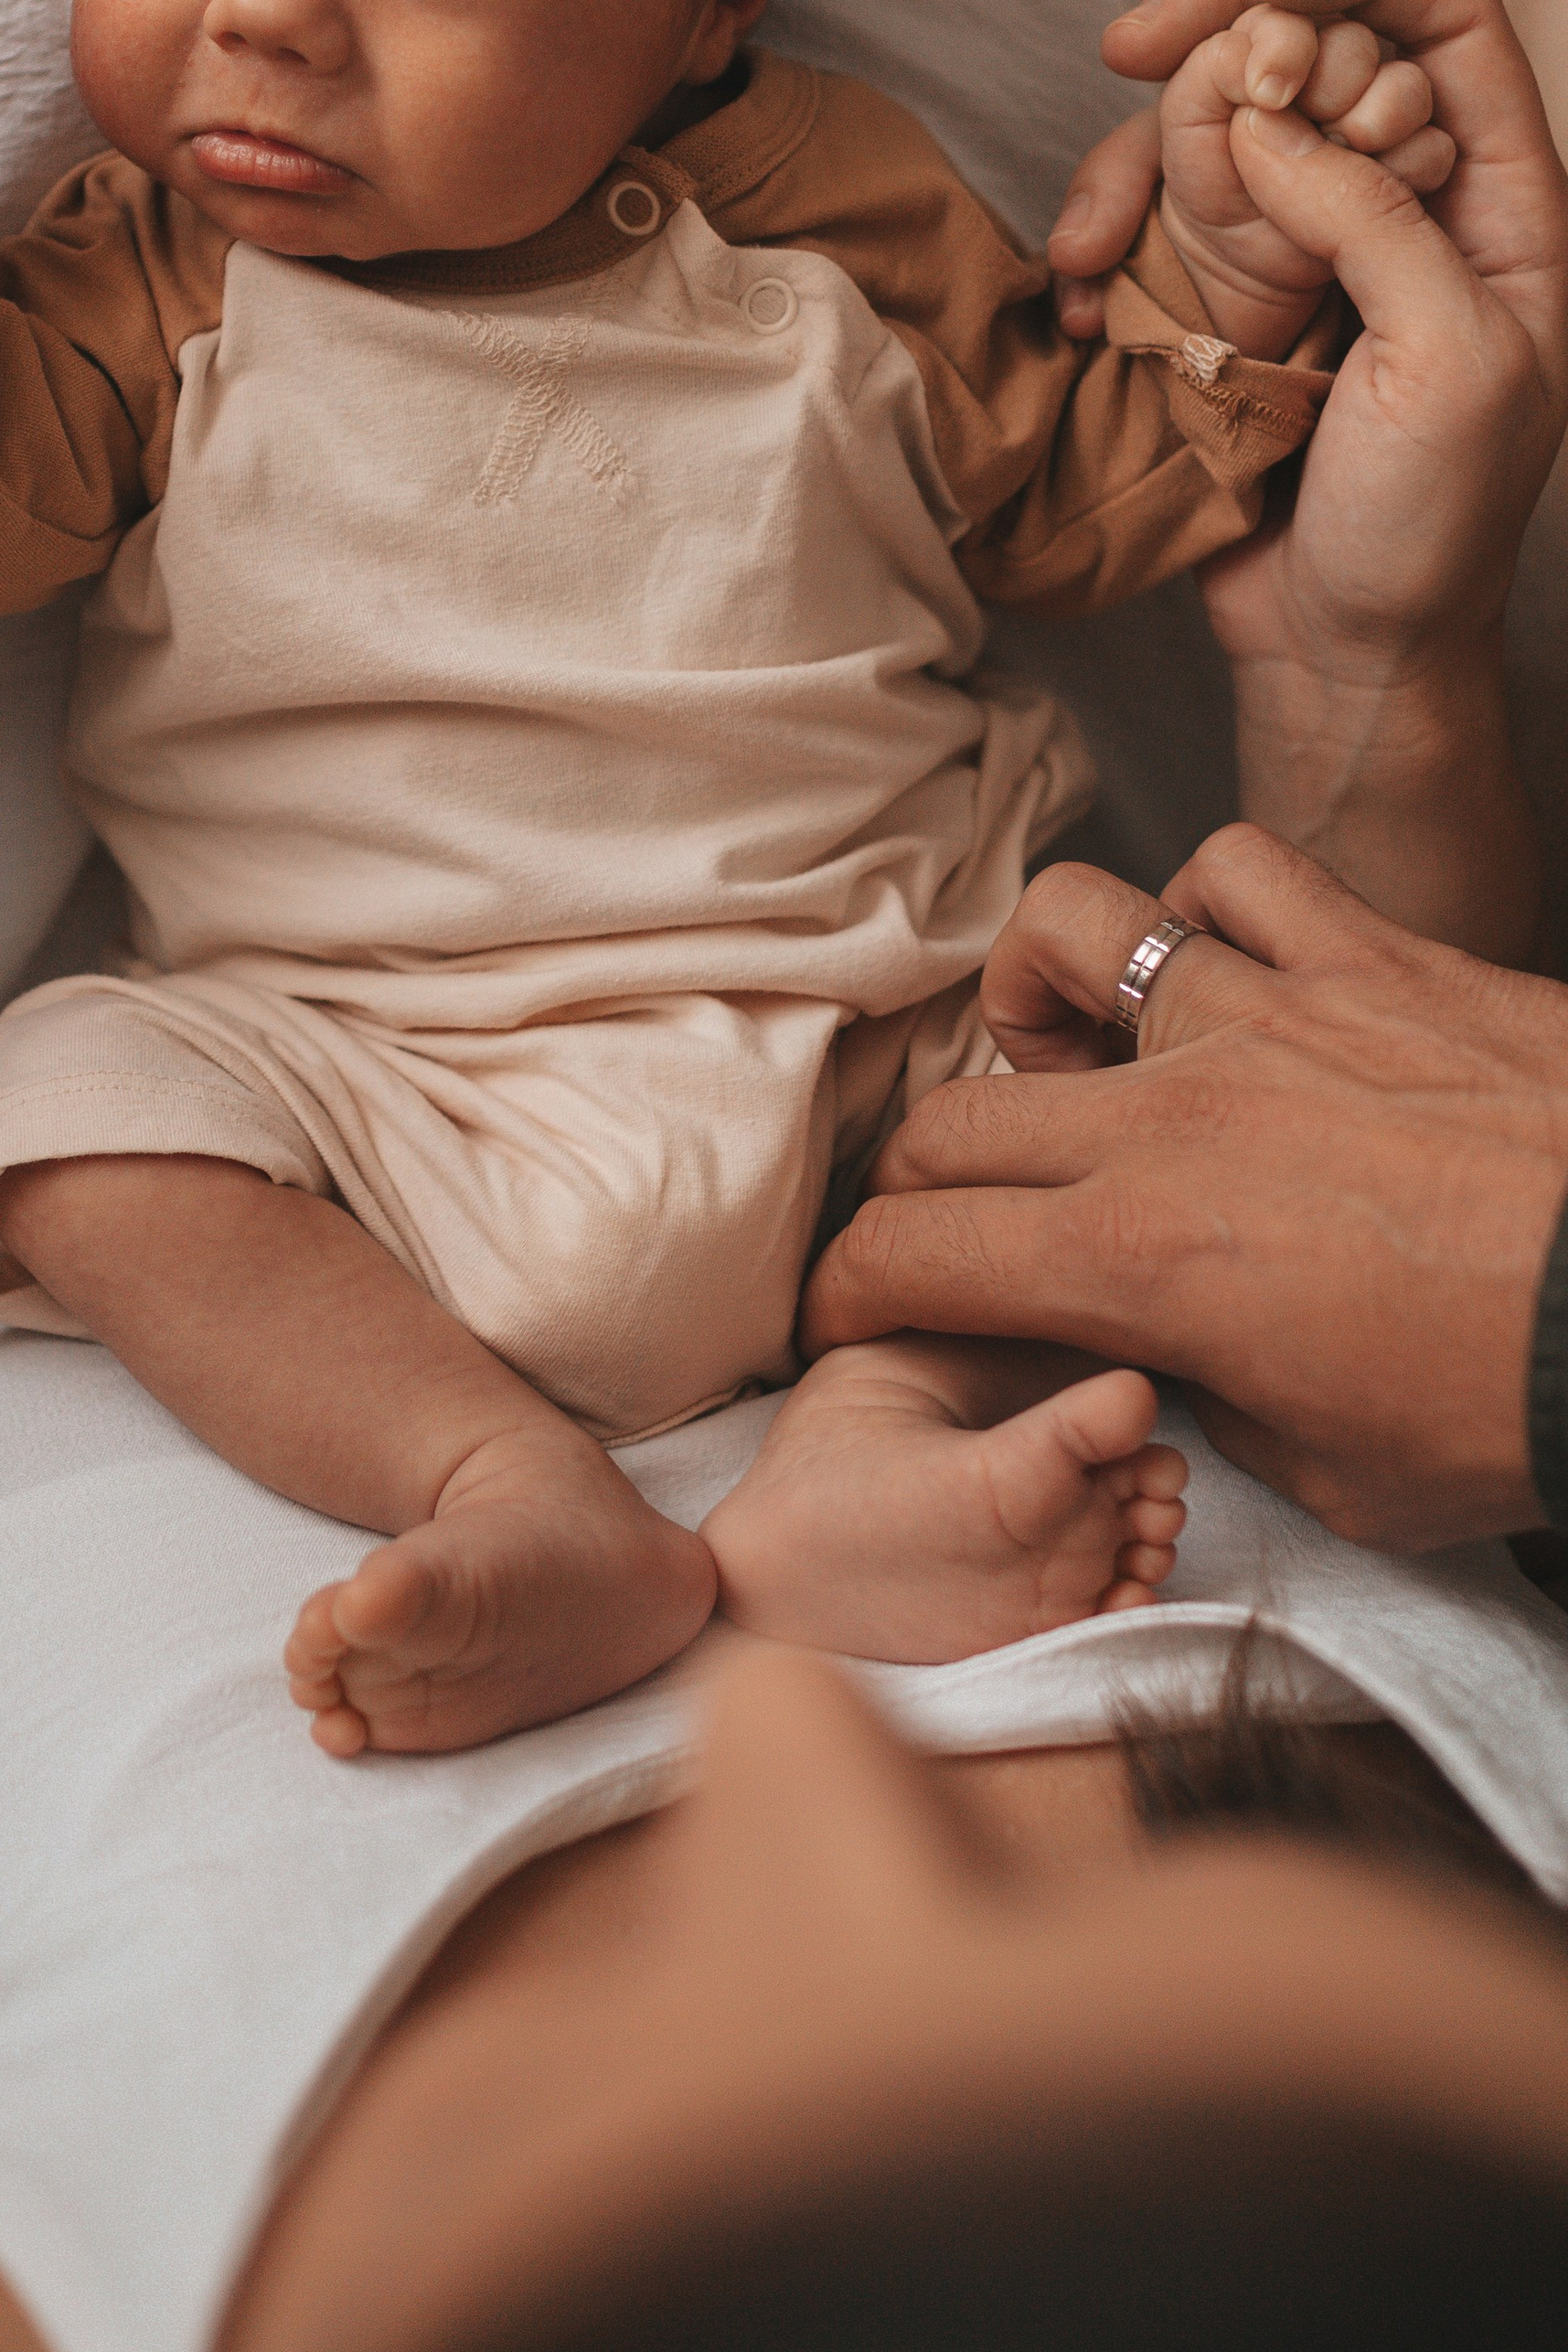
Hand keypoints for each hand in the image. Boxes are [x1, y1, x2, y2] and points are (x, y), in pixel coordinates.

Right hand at [802, 827, 1567, 1548]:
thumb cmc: (1521, 1406)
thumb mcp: (1333, 1480)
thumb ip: (1213, 1401)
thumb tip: (1178, 1362)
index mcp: (1142, 1268)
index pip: (914, 1258)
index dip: (850, 1295)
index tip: (853, 1315)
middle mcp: (1173, 1124)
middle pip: (952, 1117)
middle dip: (915, 1186)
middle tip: (951, 1225)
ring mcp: (1268, 1018)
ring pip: (1066, 933)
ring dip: (1041, 1004)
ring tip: (1080, 1054)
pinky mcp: (1373, 961)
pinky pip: (1240, 871)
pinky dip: (1212, 907)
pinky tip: (1232, 967)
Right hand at [1056, 0, 1567, 680]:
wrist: (1342, 650)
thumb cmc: (1428, 526)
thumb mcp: (1448, 362)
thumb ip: (1371, 221)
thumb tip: (1263, 114)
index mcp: (1503, 201)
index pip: (1440, 18)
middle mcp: (1406, 201)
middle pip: (1314, 43)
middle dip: (1217, 32)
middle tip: (1128, 49)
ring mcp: (1307, 246)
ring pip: (1218, 125)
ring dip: (1141, 153)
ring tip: (1091, 243)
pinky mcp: (1225, 296)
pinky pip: (1160, 216)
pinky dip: (1110, 233)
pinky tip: (1082, 289)